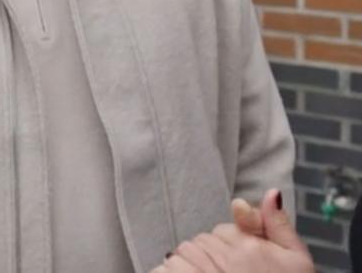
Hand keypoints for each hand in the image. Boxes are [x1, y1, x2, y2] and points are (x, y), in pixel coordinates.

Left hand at [149, 189, 312, 272]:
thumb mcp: (295, 261)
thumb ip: (278, 226)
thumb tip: (270, 192)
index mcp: (248, 246)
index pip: (221, 231)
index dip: (229, 249)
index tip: (238, 266)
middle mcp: (222, 257)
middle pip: (198, 243)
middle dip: (207, 259)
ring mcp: (199, 271)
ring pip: (178, 256)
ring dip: (186, 269)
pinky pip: (161, 270)